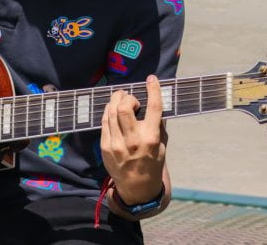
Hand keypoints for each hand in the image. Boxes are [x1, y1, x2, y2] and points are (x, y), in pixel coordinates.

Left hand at [100, 75, 166, 203]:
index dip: (153, 90)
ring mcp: (117, 144)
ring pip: (111, 112)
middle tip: (130, 97)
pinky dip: (108, 112)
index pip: (154, 109)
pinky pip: (104, 122)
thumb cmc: (152, 164)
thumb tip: (153, 103)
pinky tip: (113, 110)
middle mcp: (133, 140)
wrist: (136, 188)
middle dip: (126, 96)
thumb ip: (158, 126)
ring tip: (120, 99)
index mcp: (151, 139)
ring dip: (115, 100)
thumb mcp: (162, 147)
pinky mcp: (105, 146)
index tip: (151, 78)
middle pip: (124, 107)